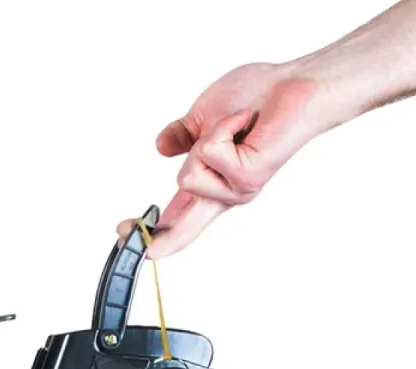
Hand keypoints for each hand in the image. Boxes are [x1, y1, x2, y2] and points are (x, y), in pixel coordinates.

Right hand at [119, 62, 331, 257]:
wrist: (292, 86)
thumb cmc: (256, 97)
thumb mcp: (202, 118)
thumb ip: (181, 138)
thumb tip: (161, 146)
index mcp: (207, 186)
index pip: (172, 219)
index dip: (145, 232)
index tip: (123, 236)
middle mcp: (220, 195)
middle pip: (178, 232)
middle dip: (149, 235)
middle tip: (124, 233)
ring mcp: (234, 191)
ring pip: (188, 176)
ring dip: (204, 140)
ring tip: (232, 127)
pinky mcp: (246, 179)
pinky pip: (210, 153)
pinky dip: (222, 127)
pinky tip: (244, 123)